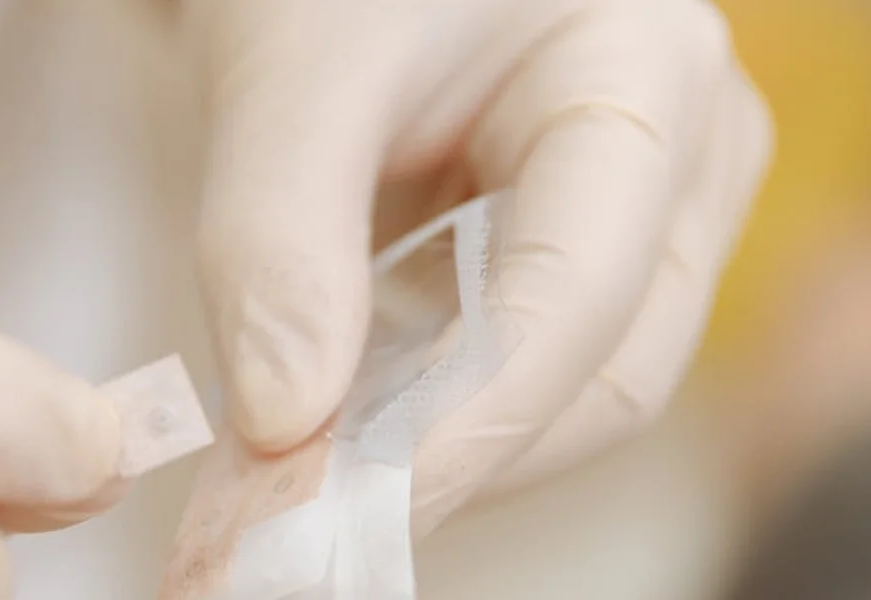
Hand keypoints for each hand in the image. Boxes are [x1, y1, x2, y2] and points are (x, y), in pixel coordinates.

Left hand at [188, 0, 772, 533]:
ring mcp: (632, 221)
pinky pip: (516, 368)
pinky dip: (423, 416)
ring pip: (563, 390)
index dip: (470, 422)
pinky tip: (337, 433)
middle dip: (456, 460)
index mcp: (647, 79)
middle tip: (309, 524)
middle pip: (602, 373)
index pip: (583, 294)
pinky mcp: (569, 257)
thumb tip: (285, 422)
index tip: (347, 506)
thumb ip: (279, 234)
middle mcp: (674, 163)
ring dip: (433, 453)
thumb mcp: (301, 70)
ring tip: (303, 490)